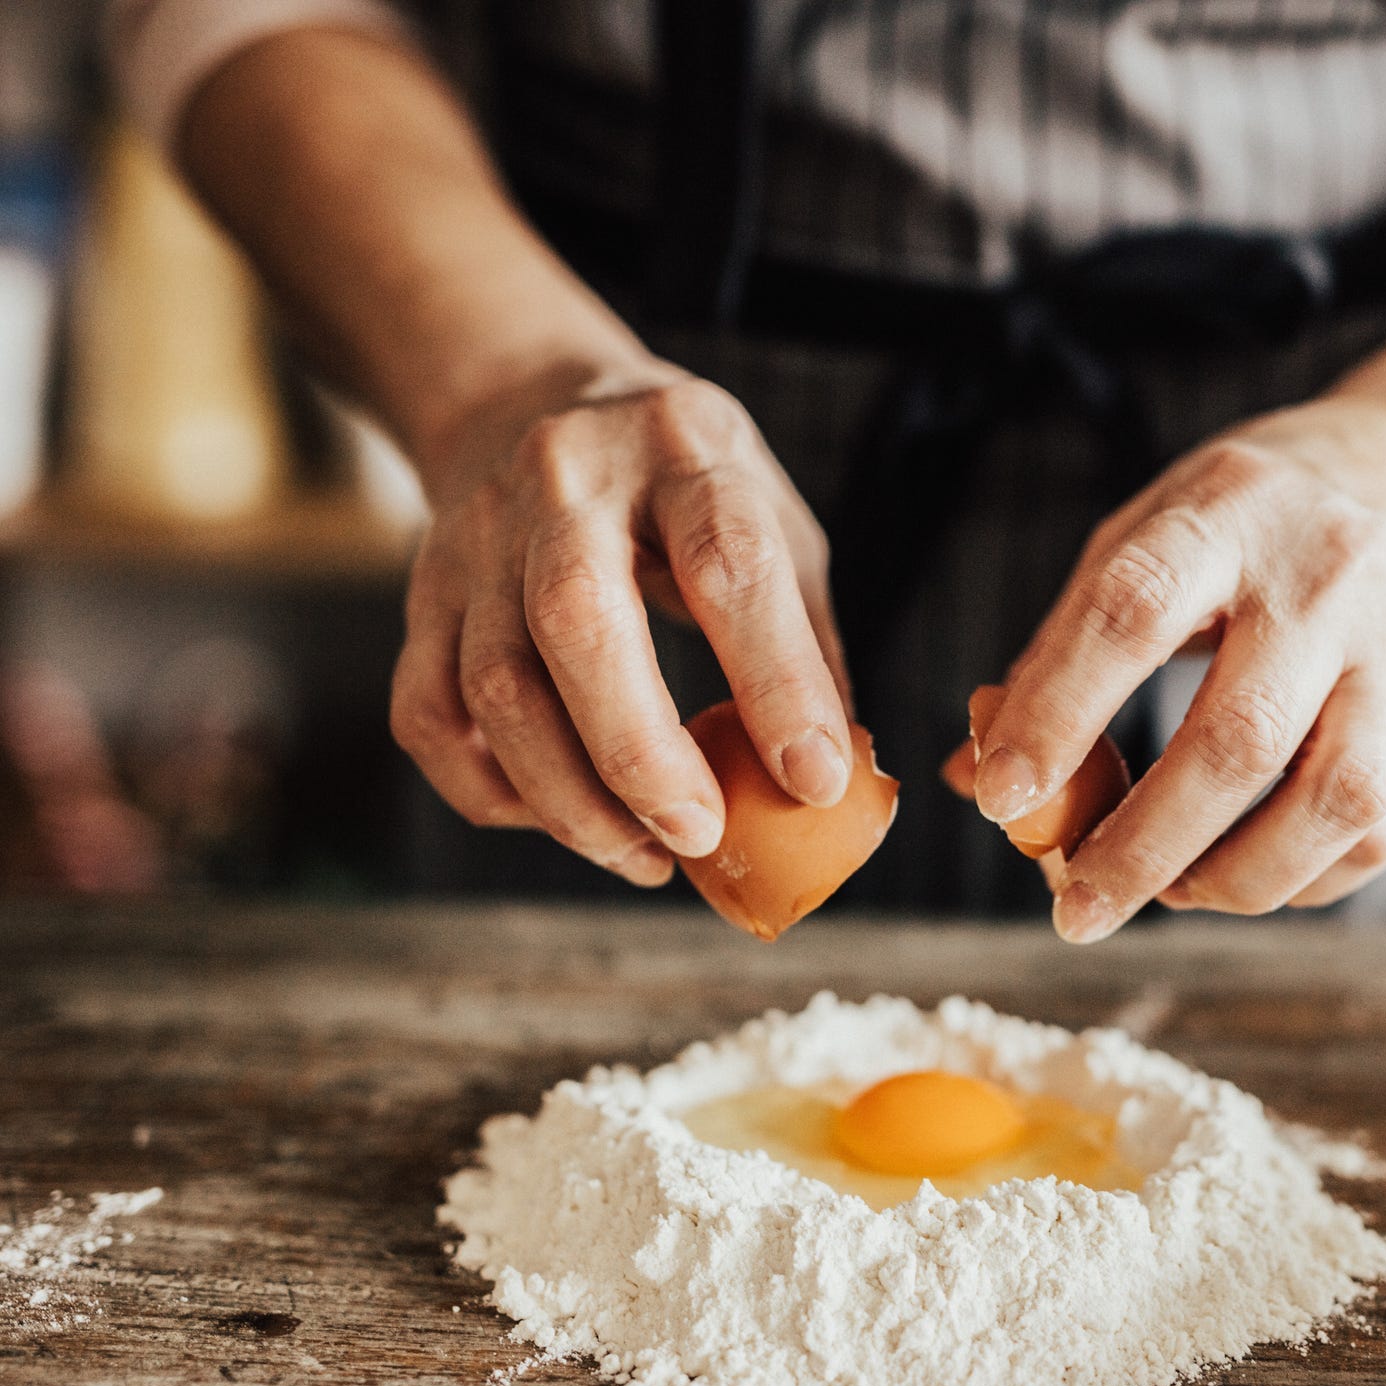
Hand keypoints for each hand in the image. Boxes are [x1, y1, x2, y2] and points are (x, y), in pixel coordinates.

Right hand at [390, 373, 852, 884]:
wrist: (533, 400)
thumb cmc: (684, 484)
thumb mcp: (772, 519)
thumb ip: (805, 641)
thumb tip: (831, 782)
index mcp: (685, 445)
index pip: (728, 562)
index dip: (775, 682)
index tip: (814, 782)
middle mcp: (567, 479)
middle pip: (579, 623)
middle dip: (642, 755)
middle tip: (701, 836)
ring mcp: (479, 536)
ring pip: (496, 688)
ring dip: (572, 800)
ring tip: (646, 856)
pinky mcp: (425, 594)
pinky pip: (431, 716)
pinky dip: (493, 791)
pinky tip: (560, 817)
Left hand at [973, 397, 1385, 940]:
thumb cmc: (1236, 526)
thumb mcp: (1137, 541)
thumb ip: (1056, 654)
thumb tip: (973, 777)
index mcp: (1221, 516)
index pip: (1134, 613)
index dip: (1059, 712)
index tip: (1000, 797)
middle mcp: (1322, 581)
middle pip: (1238, 737)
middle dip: (1144, 845)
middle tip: (1075, 909)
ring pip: (1334, 800)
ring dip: (1234, 878)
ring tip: (1168, 893)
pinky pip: (1376, 833)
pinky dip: (1297, 881)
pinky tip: (1239, 875)